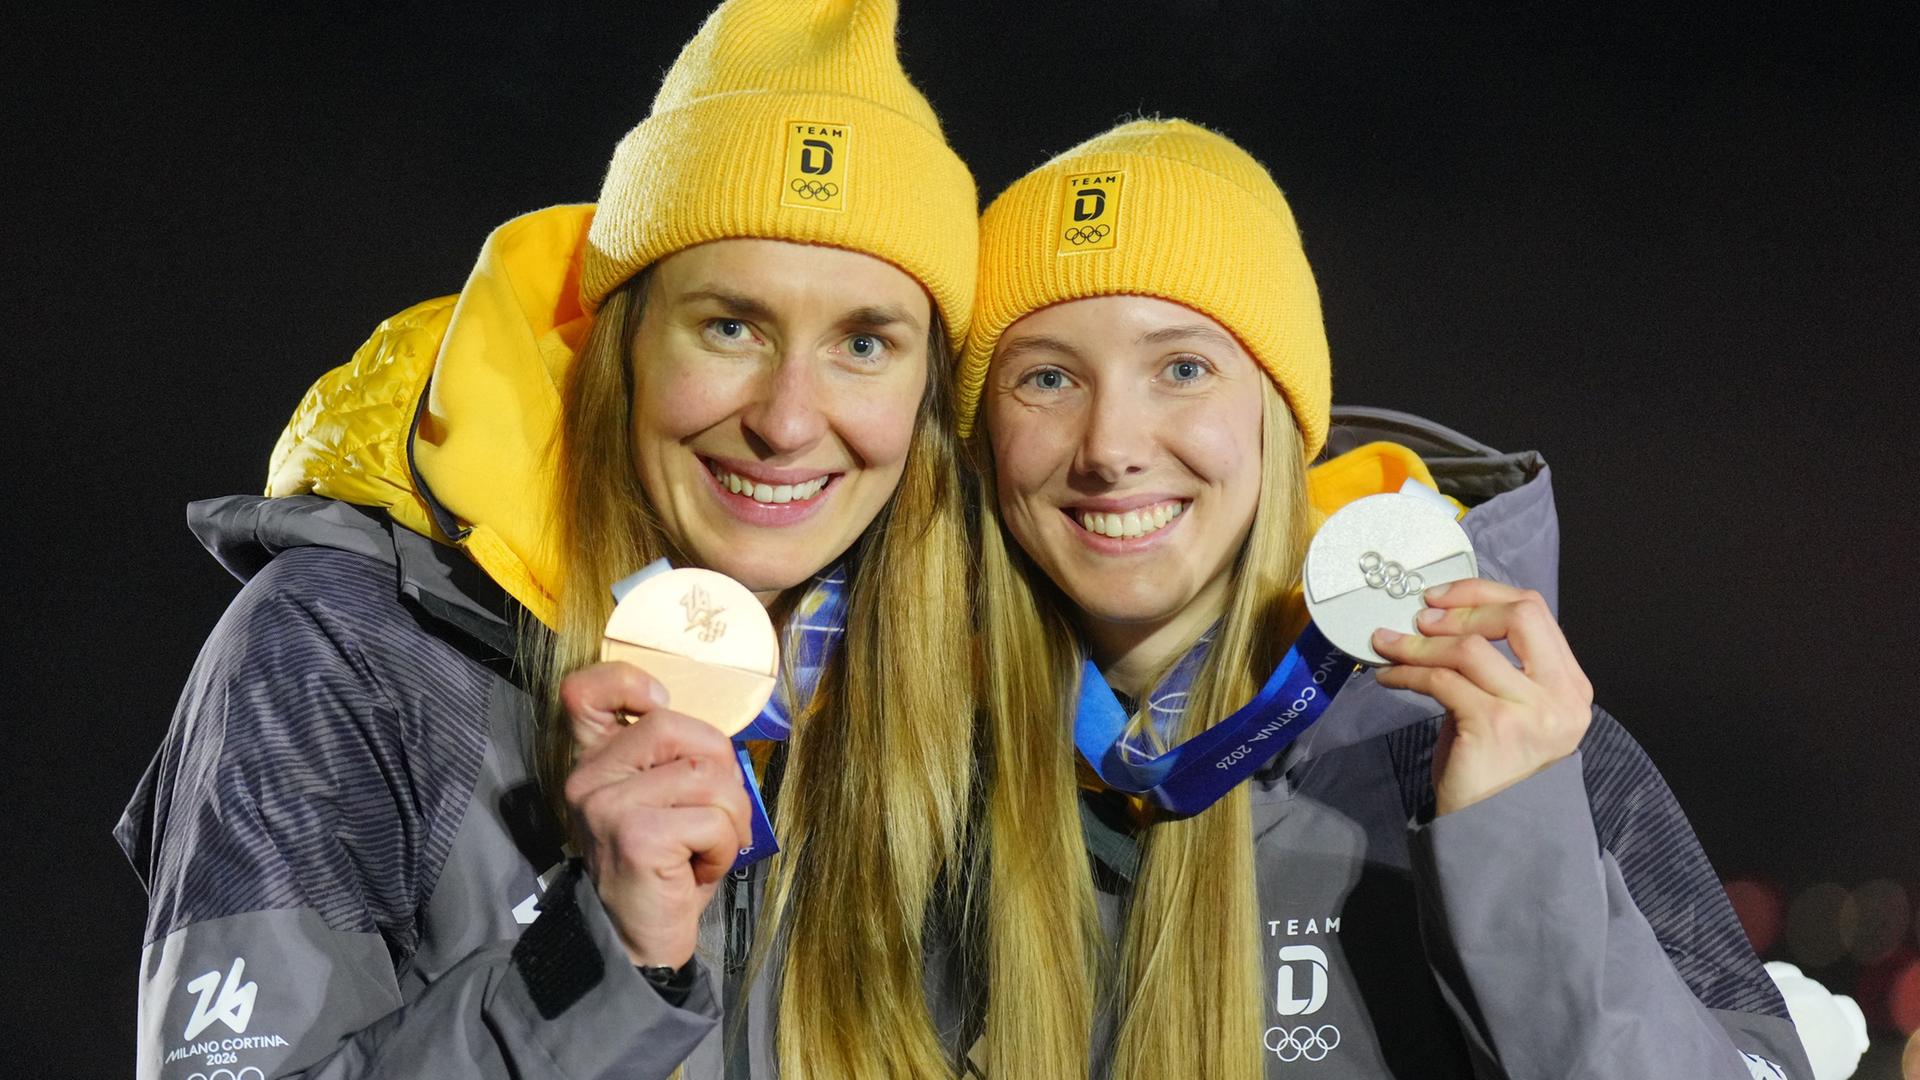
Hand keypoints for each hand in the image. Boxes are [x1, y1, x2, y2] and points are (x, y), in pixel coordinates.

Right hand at [560, 661, 751, 967]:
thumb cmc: (662, 868)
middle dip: (720, 769)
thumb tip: (718, 740)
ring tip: (708, 848)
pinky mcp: (636, 835)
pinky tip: (699, 869)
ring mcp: (608, 806)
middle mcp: (588, 778)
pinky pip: (713, 819)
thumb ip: (671, 758)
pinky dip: (724, 848)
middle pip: (676, 726)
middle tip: (718, 815)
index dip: (628, 682)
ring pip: (708, 775)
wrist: (637, 943)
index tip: (660, 705)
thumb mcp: (660, 801)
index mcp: (592, 761)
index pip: (585, 691)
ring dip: (729, 817)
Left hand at [1371, 578, 1592, 816]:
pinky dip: (1408, 672)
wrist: (1490, 829)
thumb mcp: (1507, 708)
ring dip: (1419, 643)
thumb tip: (1440, 618)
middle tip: (1419, 618)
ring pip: (1470, 648)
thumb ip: (1495, 665)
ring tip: (1388, 645)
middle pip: (1517, 617)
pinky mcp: (1495, 727)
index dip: (1483, 595)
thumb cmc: (1491, 766)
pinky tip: (1389, 675)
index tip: (1441, 596)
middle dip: (1461, 609)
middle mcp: (1561, 696)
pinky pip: (1442, 681)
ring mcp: (1532, 712)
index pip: (1535, 612)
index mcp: (1569, 685)